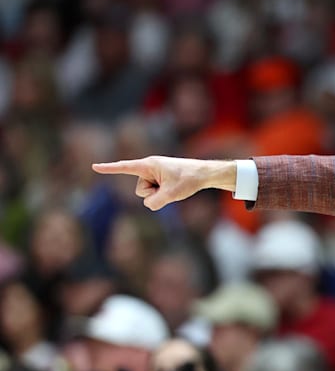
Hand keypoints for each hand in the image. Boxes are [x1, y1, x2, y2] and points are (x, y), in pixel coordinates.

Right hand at [92, 156, 236, 210]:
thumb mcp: (171, 194)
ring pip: (147, 195)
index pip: (125, 167)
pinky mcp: (159, 180)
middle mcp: (149, 168)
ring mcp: (154, 174)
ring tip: (174, 186)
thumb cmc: (188, 179)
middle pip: (140, 191)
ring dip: (160, 195)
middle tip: (171, 186)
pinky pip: (154, 194)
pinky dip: (163, 194)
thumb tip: (148, 205)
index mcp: (149, 165)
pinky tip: (174, 188)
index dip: (109, 168)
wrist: (204, 174)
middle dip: (153, 194)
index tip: (94, 167)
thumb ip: (155, 202)